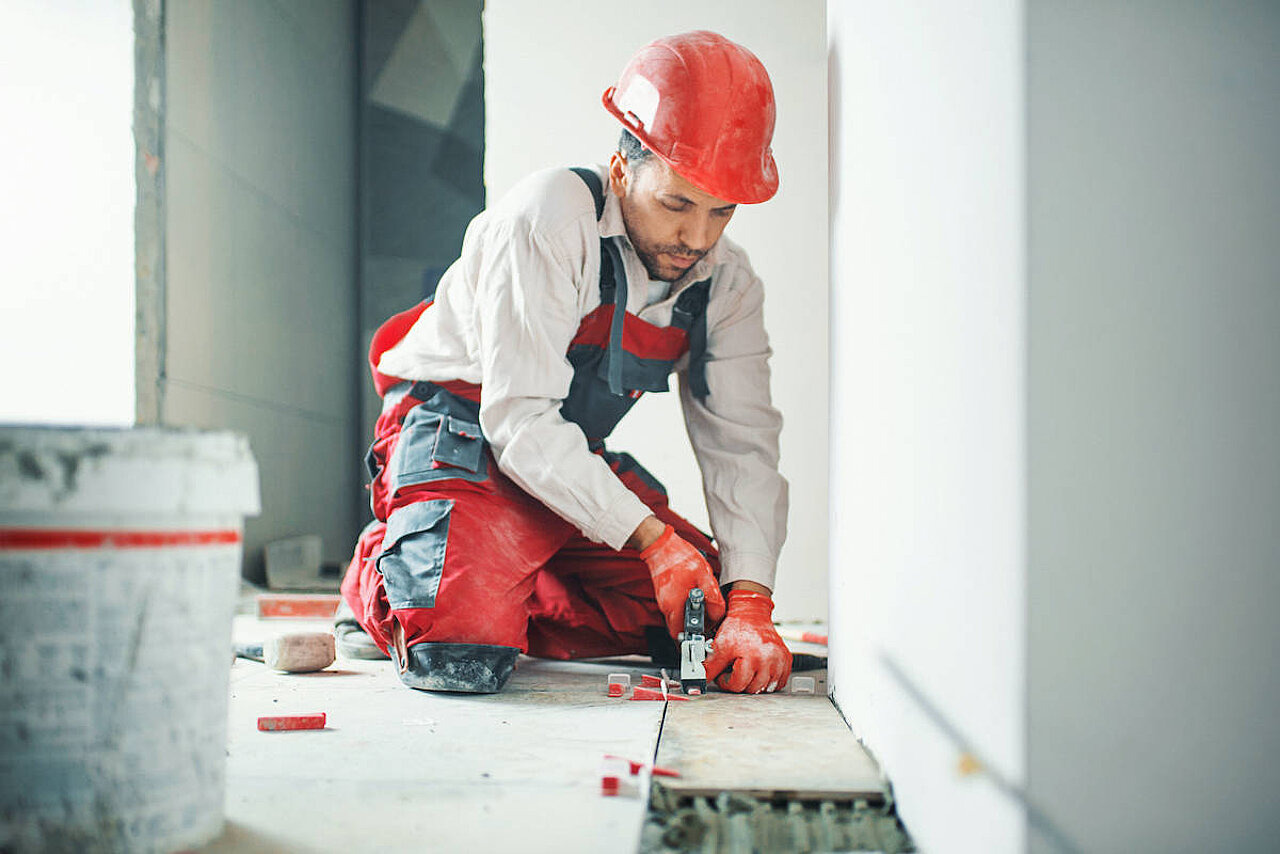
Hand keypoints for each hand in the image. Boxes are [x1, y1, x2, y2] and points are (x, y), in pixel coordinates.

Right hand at [639, 523, 726, 638]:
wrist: (660, 544)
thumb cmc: (679, 556)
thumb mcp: (703, 575)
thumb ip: (712, 596)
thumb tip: (717, 613)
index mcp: (674, 605)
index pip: (680, 635)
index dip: (693, 637)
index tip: (706, 632)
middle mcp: (666, 606)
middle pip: (680, 628)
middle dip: (695, 627)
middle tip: (708, 617)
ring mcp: (663, 601)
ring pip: (678, 618)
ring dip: (692, 615)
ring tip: (704, 603)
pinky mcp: (664, 595)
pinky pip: (676, 607)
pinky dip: (686, 606)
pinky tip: (694, 593)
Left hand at [704, 589, 791, 693]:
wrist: (751, 613)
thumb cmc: (737, 628)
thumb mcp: (719, 647)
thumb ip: (709, 667)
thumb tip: (700, 682)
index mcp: (752, 657)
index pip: (737, 685)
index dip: (726, 681)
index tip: (723, 674)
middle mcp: (769, 660)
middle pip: (752, 689)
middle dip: (740, 683)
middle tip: (733, 671)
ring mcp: (780, 661)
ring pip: (766, 688)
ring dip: (755, 683)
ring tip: (746, 669)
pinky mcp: (787, 660)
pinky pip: (779, 682)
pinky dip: (769, 680)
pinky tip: (759, 670)